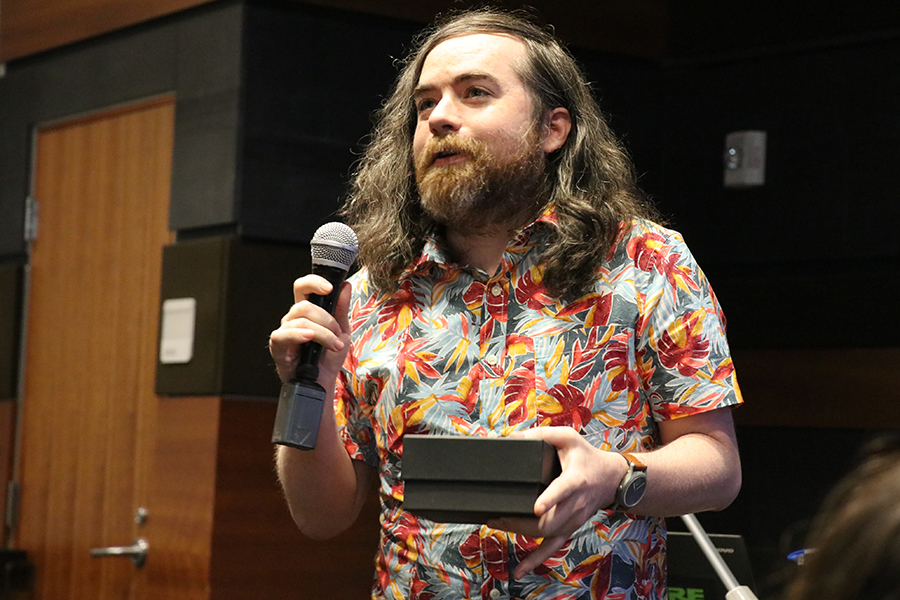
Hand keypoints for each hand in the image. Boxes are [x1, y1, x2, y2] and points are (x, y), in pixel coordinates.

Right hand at [268, 275, 351, 387]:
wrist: (323, 383)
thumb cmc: (328, 357)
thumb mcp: (342, 331)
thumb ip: (341, 309)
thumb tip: (344, 286)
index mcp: (307, 312)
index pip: (303, 288)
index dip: (313, 283)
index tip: (329, 288)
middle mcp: (293, 319)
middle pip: (305, 305)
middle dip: (327, 319)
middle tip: (338, 335)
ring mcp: (284, 332)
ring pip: (300, 320)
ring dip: (323, 333)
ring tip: (334, 346)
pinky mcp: (278, 347)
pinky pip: (283, 335)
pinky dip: (299, 335)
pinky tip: (310, 339)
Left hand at [488, 427, 628, 578]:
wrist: (611, 479)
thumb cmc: (587, 456)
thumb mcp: (568, 437)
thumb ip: (542, 435)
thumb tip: (514, 438)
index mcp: (575, 480)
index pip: (563, 490)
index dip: (550, 499)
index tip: (536, 507)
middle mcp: (575, 504)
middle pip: (548, 520)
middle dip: (519, 521)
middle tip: (497, 514)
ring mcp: (573, 520)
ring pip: (546, 535)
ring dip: (520, 532)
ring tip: (497, 523)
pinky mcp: (569, 528)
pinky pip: (552, 548)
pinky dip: (536, 560)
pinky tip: (520, 571)